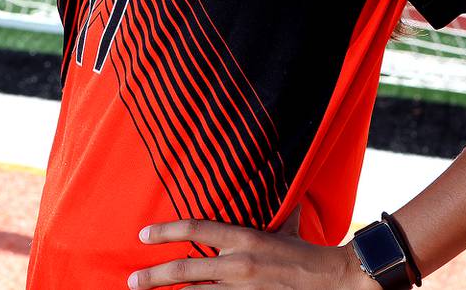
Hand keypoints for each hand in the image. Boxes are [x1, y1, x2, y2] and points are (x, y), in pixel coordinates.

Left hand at [128, 205, 375, 288]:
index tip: (143, 234)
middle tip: (132, 280)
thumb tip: (267, 185)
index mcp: (244, 237)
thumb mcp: (282, 228)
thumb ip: (266, 214)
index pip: (196, 228)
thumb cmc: (305, 252)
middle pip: (185, 270)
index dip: (166, 231)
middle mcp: (238, 264)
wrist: (333, 280)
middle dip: (154, 276)